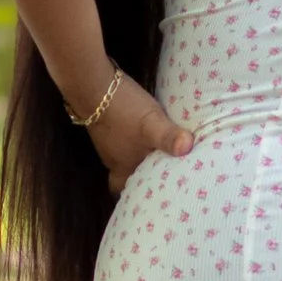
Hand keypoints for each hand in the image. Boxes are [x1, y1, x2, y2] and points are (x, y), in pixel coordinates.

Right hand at [93, 73, 196, 188]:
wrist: (93, 85)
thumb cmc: (123, 110)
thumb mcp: (151, 122)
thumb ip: (169, 136)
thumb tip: (188, 148)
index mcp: (122, 166)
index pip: (122, 190)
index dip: (133, 194)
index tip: (147, 195)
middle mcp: (112, 159)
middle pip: (123, 176)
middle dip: (137, 177)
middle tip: (155, 176)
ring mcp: (106, 142)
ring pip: (121, 158)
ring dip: (136, 158)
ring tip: (155, 156)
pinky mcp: (105, 126)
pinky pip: (119, 141)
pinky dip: (130, 141)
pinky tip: (141, 133)